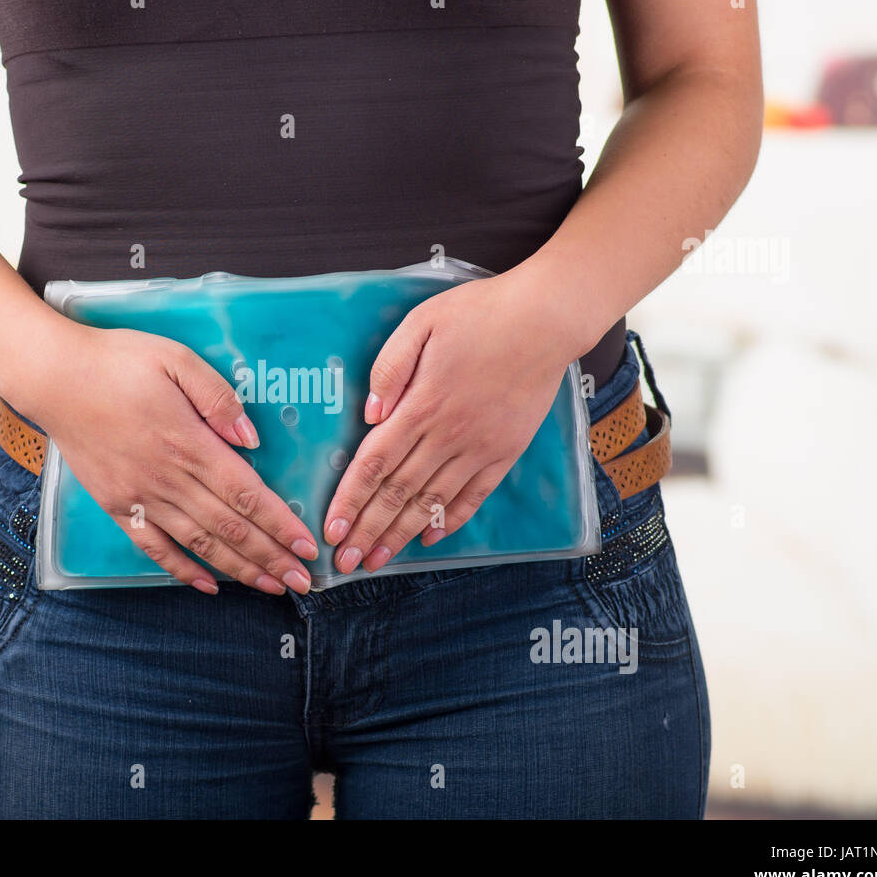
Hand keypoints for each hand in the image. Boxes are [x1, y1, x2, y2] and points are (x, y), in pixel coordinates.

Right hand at [28, 326, 319, 594]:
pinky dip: (183, 570)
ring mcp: (141, 496)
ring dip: (240, 569)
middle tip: (305, 583)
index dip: (280, 524)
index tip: (308, 547)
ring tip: (272, 588)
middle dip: (272, 558)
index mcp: (189, 442)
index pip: (246, 493)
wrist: (54, 377)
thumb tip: (252, 439)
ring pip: (199, 544)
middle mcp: (168, 478)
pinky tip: (209, 585)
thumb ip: (218, 398)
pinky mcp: (118, 506)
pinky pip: (154, 548)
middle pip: (230, 528)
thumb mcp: (176, 359)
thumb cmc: (118, 361)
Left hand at [322, 271, 577, 573]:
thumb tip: (369, 414)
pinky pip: (473, 496)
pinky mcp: (505, 452)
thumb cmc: (479, 314)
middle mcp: (448, 435)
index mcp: (421, 405)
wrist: (545, 319)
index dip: (350, 500)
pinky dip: (449, 520)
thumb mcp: (420, 323)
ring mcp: (479, 448)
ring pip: (431, 502)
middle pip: (398, 493)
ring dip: (400, 535)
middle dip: (367, 530)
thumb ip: (388, 369)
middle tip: (345, 562)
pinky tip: (428, 538)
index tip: (331, 529)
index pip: (374, 463)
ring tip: (377, 561)